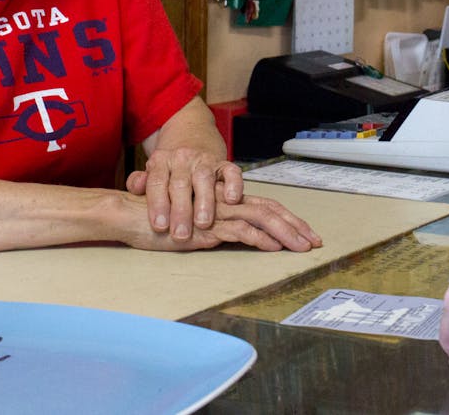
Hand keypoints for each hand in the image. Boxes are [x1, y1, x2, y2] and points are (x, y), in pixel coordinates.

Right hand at [120, 192, 321, 252]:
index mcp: (226, 201)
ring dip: (285, 233)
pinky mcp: (205, 227)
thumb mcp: (196, 226)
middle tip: (315, 242)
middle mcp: (226, 203)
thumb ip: (215, 228)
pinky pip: (239, 230)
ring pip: (261, 218)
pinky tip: (273, 247)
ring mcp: (217, 213)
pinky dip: (259, 238)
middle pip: (270, 209)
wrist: (133, 215)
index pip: (265, 206)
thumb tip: (239, 238)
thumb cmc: (163, 221)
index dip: (288, 219)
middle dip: (296, 226)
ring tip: (302, 247)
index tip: (306, 235)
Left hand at [126, 146, 243, 240]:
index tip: (159, 226)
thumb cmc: (171, 163)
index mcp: (160, 161)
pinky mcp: (223, 163)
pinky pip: (231, 171)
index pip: (156, 183)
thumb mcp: (152, 169)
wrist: (192, 132)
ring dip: (204, 202)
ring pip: (204, 179)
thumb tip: (136, 188)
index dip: (158, 205)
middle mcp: (182, 158)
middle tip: (180, 234)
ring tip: (203, 223)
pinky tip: (232, 199)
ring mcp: (204, 160)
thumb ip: (140, 182)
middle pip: (180, 184)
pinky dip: (233, 185)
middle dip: (181, 211)